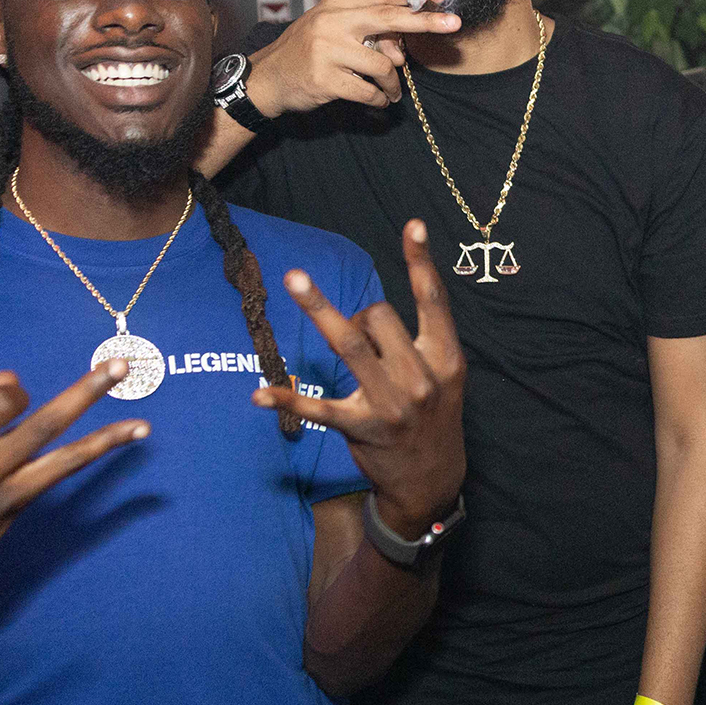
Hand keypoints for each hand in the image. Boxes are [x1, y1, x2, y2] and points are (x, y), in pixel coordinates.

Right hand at [244, 0, 461, 115]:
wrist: (268, 78)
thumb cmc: (307, 51)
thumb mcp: (332, 29)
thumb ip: (367, 31)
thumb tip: (403, 49)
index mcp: (336, 4)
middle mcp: (332, 22)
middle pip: (389, 18)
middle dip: (425, 21)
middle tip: (454, 24)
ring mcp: (327, 50)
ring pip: (383, 65)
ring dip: (394, 84)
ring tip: (391, 93)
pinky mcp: (326, 79)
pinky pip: (368, 92)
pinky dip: (378, 99)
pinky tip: (376, 101)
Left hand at [253, 220, 466, 536]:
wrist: (433, 479)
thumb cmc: (433, 416)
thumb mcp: (443, 377)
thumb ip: (418, 343)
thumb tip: (369, 312)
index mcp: (445, 358)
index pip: (433, 301)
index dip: (422, 261)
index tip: (411, 225)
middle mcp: (421, 377)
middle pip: (380, 317)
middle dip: (362, 315)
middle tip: (361, 337)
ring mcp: (390, 404)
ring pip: (348, 343)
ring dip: (319, 309)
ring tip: (295, 280)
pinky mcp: (360, 428)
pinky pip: (318, 408)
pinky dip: (287, 400)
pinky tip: (259, 394)